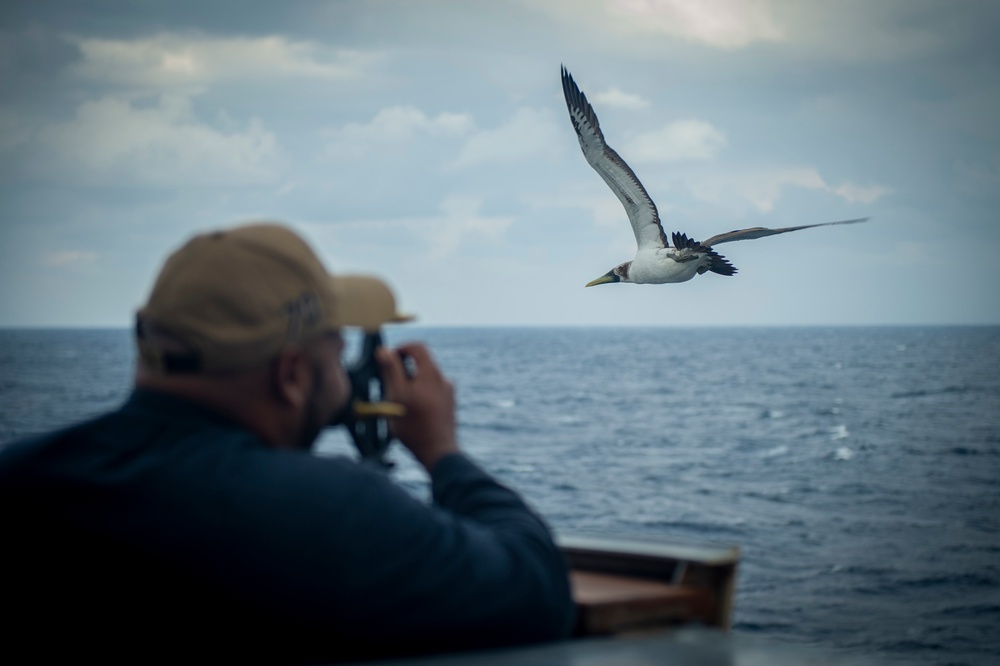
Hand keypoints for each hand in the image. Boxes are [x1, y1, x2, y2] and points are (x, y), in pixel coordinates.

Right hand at [376, 343, 458, 470]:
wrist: (438, 452)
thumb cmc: (414, 425)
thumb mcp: (397, 396)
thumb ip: (391, 371)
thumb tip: (384, 350)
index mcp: (432, 373)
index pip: (417, 347)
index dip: (400, 349)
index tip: (387, 361)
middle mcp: (443, 379)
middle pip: (421, 363)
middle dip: (403, 370)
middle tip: (390, 385)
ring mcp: (448, 393)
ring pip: (425, 379)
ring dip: (411, 384)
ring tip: (399, 402)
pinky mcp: (449, 405)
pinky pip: (431, 391)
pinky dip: (420, 394)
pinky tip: (412, 412)